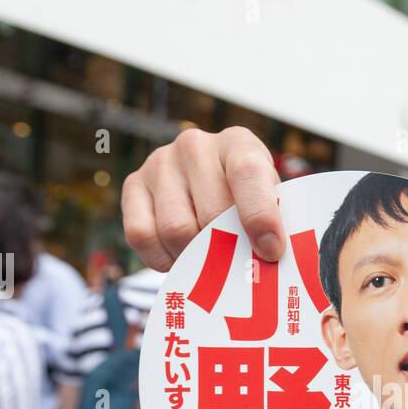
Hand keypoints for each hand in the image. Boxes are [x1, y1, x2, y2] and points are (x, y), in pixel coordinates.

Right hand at [121, 126, 284, 270]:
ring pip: (176, 230)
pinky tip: (180, 257)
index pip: (247, 172)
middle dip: (227, 249)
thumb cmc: (248, 201)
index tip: (271, 250)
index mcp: (238, 143)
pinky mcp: (133, 185)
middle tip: (237, 266)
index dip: (260, 215)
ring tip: (208, 259)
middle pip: (211, 213)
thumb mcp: (272, 203)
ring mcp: (160, 163)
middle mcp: (195, 146)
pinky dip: (163, 259)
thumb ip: (274, 222)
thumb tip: (269, 256)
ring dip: (195, 257)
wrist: (209, 186)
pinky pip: (142, 235)